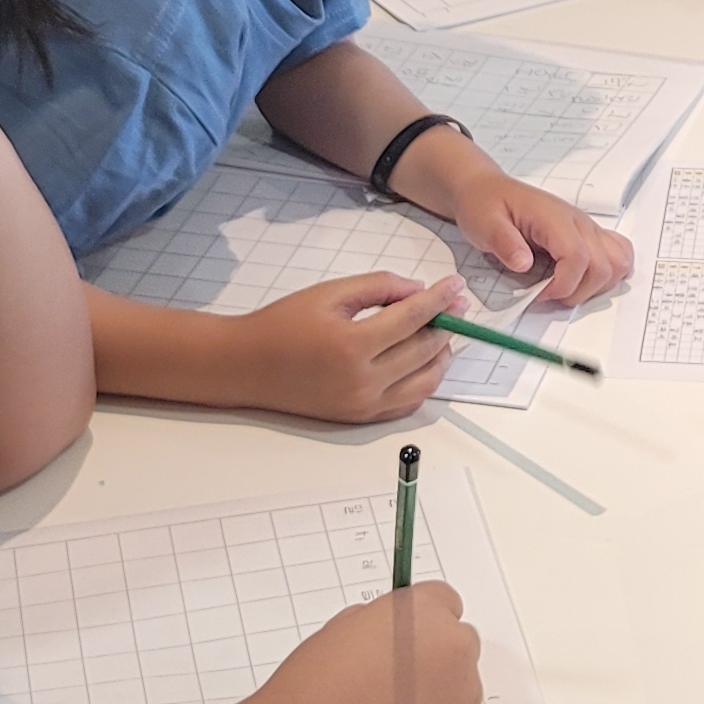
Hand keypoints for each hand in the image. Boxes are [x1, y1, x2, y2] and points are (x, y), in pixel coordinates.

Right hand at [228, 268, 460, 421]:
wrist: (248, 365)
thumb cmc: (283, 325)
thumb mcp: (330, 293)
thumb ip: (379, 287)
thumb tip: (418, 291)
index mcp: (352, 345)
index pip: (413, 319)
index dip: (439, 299)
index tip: (455, 286)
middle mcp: (362, 381)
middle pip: (424, 351)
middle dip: (445, 324)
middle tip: (454, 306)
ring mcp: (363, 404)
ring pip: (425, 382)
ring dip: (441, 356)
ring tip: (441, 333)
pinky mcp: (361, 417)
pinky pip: (408, 403)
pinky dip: (424, 382)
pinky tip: (424, 361)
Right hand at [250, 581, 483, 703]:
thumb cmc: (310, 695)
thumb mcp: (339, 632)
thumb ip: (380, 625)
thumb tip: (392, 637)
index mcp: (426, 618)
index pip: (445, 601)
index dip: (420, 619)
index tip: (403, 634)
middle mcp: (455, 658)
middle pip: (458, 647)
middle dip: (433, 657)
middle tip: (389, 678)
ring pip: (458, 693)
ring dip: (433, 698)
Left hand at [441, 168, 633, 308]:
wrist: (488, 189)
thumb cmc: (485, 205)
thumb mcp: (483, 223)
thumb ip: (504, 242)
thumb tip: (524, 264)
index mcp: (553, 217)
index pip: (578, 256)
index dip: (564, 285)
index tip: (540, 295)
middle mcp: (578, 221)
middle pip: (603, 265)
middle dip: (579, 291)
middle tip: (550, 296)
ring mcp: (586, 227)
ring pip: (618, 262)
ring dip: (597, 285)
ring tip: (567, 289)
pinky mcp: (587, 234)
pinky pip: (618, 253)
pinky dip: (608, 273)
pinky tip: (584, 280)